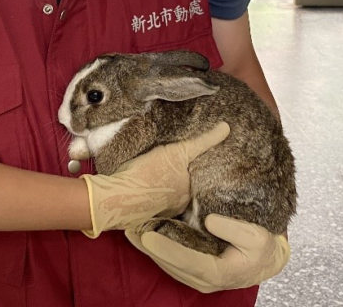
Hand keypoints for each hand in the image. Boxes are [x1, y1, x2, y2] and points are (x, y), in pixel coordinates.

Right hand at [81, 123, 229, 237]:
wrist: (115, 196)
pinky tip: (143, 185)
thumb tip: (227, 128)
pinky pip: (149, 203)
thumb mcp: (178, 152)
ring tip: (158, 174)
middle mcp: (176, 207)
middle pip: (183, 189)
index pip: (197, 179)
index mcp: (188, 195)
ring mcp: (158, 212)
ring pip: (166, 196)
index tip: (193, 160)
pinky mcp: (140, 215)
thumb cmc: (149, 174)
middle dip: (181, 180)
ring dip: (164, 188)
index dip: (195, 169)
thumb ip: (203, 142)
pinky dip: (148, 195)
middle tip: (173, 166)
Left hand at [125, 214, 289, 292]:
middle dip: (149, 249)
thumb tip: (209, 220)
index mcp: (220, 272)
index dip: (167, 249)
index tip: (148, 237)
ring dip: (148, 250)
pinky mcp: (192, 271)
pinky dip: (155, 249)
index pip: (188, 261)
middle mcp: (204, 280)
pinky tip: (143, 236)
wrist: (265, 259)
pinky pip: (169, 261)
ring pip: (166, 265)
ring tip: (131, 231)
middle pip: (171, 265)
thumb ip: (234, 229)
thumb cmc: (261, 247)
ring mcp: (197, 278)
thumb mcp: (257, 237)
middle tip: (130, 230)